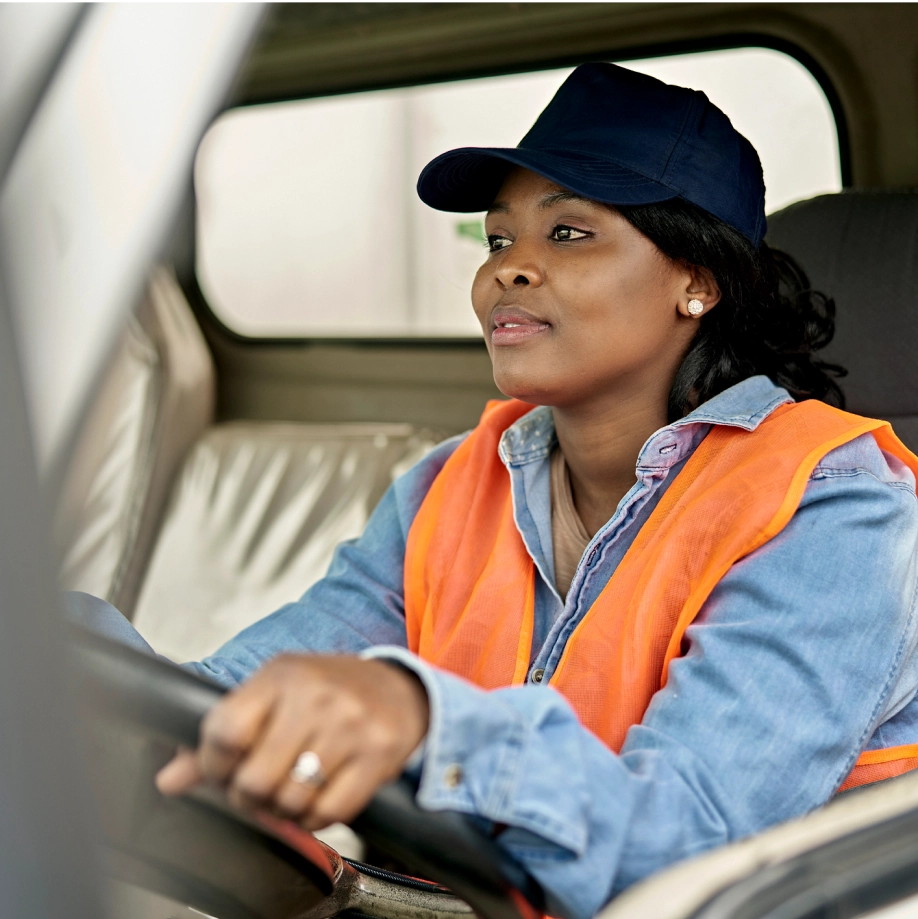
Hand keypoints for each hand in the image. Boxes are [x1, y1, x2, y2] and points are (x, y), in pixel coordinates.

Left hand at [155, 655, 429, 830]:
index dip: (213, 765)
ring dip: (284, 810)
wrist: (401, 686)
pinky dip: (317, 818)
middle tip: (258, 790)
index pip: (225, 732)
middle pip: (254, 779)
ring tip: (291, 790)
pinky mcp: (378, 754)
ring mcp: (349, 725)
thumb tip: (170, 779)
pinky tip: (318, 798)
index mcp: (280, 675)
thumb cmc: (330, 689)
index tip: (222, 771)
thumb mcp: (275, 694)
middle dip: (249, 797)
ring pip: (291, 801)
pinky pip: (331, 812)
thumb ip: (224, 733)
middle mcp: (315, 696)